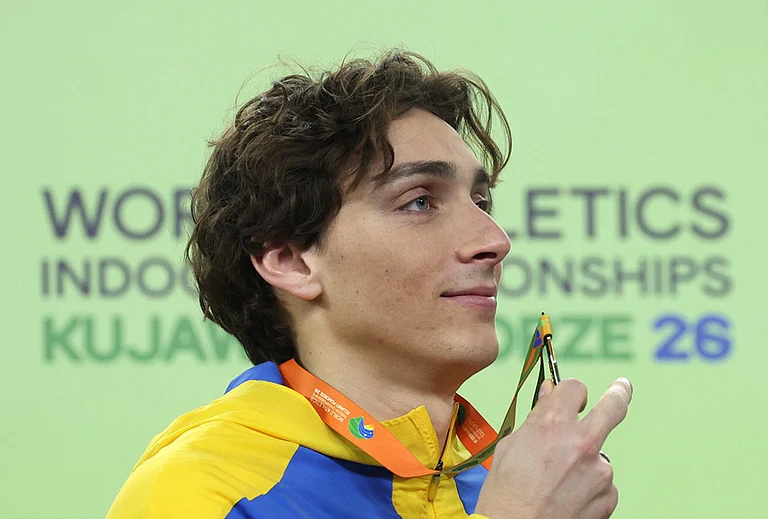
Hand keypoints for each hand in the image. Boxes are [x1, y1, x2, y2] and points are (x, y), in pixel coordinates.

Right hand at [474, 377, 632, 518]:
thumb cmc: (505, 496)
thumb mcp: (508, 448)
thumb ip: (535, 421)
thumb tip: (548, 398)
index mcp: (552, 424)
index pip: (573, 387)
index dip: (569, 391)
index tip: (572, 397)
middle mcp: (581, 442)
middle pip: (613, 406)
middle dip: (618, 394)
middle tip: (621, 388)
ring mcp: (599, 471)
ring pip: (598, 454)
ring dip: (584, 461)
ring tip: (556, 483)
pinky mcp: (608, 496)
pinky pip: (602, 483)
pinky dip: (588, 487)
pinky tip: (567, 498)